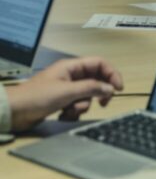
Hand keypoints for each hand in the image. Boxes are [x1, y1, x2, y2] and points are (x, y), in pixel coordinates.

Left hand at [6, 57, 123, 131]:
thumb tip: (110, 88)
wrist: (15, 111)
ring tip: (70, 110)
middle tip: (102, 103)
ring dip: (83, 106)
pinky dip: (74, 112)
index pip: (99, 64)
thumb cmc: (36, 97)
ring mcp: (67, 88)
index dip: (112, 74)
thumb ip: (91, 88)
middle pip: (96, 80)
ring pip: (88, 95)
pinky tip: (63, 115)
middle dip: (98, 94)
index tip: (118, 89)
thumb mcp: (67, 92)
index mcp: (71, 67)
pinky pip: (78, 105)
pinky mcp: (62, 100)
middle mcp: (70, 76)